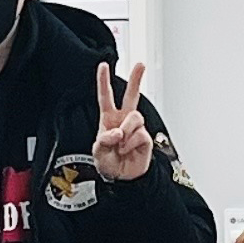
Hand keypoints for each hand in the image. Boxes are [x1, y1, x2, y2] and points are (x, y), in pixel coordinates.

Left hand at [90, 61, 155, 181]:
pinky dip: (131, 143)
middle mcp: (123, 120)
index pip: (105, 97)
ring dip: (126, 131)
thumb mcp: (98, 152)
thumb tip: (117, 132)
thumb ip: (104, 140)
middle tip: (140, 65)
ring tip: (121, 145)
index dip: (103, 81)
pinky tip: (128, 150)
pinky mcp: (145, 138)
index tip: (103, 65)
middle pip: (131, 95)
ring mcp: (135, 128)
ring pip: (134, 117)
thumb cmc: (108, 163)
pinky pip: (140, 134)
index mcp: (109, 119)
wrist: (122, 178)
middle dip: (136, 79)